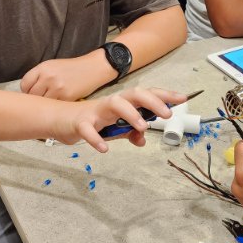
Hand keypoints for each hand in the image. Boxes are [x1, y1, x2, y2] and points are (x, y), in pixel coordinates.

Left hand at [21, 53, 103, 100]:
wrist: (93, 68)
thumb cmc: (72, 68)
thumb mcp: (53, 66)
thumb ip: (39, 76)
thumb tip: (28, 91)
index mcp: (43, 68)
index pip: (24, 84)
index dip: (27, 91)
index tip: (32, 93)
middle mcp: (48, 77)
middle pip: (32, 95)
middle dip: (36, 98)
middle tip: (43, 99)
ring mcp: (57, 88)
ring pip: (42, 103)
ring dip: (45, 104)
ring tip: (51, 103)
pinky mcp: (66, 97)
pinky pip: (54, 106)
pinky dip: (55, 107)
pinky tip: (59, 104)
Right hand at [56, 87, 186, 152]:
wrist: (60, 120)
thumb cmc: (91, 121)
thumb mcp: (114, 129)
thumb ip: (129, 132)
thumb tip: (142, 140)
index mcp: (123, 103)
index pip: (146, 96)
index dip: (165, 95)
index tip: (182, 98)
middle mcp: (112, 103)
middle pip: (135, 94)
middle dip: (153, 101)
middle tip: (167, 114)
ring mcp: (96, 111)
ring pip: (115, 104)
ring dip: (131, 114)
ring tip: (142, 127)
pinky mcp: (80, 122)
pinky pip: (88, 129)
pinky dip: (96, 139)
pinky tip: (105, 148)